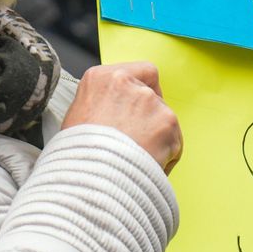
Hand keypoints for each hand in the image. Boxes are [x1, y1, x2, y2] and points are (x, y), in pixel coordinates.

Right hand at [62, 61, 182, 173]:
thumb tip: (115, 113)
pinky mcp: (168, 122)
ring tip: (137, 161)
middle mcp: (127, 82)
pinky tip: (148, 167)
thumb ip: (101, 105)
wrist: (89, 179)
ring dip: (157, 139)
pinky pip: (175, 142)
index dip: (143, 91)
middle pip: (154, 95)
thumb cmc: (77, 155)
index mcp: (100, 78)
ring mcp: (149, 101)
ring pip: (165, 119)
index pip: (140, 72)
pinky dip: (166, 157)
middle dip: (149, 118)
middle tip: (136, 141)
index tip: (137, 110)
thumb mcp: (77, 118)